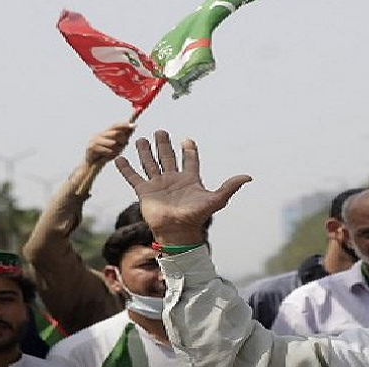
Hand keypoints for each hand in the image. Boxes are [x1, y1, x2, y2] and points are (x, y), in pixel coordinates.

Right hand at [85, 122, 134, 166]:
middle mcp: (99, 134)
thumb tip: (133, 127)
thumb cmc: (106, 156)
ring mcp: (94, 140)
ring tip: (113, 154)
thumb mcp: (118, 146)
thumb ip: (124, 136)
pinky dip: (110, 155)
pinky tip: (106, 158)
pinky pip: (107, 150)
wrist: (91, 166)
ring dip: (116, 150)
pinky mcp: (91, 147)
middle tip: (124, 145)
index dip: (125, 124)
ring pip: (112, 142)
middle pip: (115, 133)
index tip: (135, 126)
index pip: (116, 125)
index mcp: (105, 133)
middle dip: (122, 140)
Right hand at [115, 130, 251, 243]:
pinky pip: (133, 177)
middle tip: (161, 131)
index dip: (189, 150)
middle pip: (167, 157)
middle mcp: (173, 179)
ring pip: (150, 163)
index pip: (189, 160)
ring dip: (145, 152)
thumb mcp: (216, 200)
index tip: (187, 141)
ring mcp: (158, 185)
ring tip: (140, 139)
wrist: (177, 232)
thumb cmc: (196, 217)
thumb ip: (230, 187)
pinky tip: (119, 158)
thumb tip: (248, 177)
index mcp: (189, 179)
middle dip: (164, 144)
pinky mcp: (144, 192)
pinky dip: (126, 168)